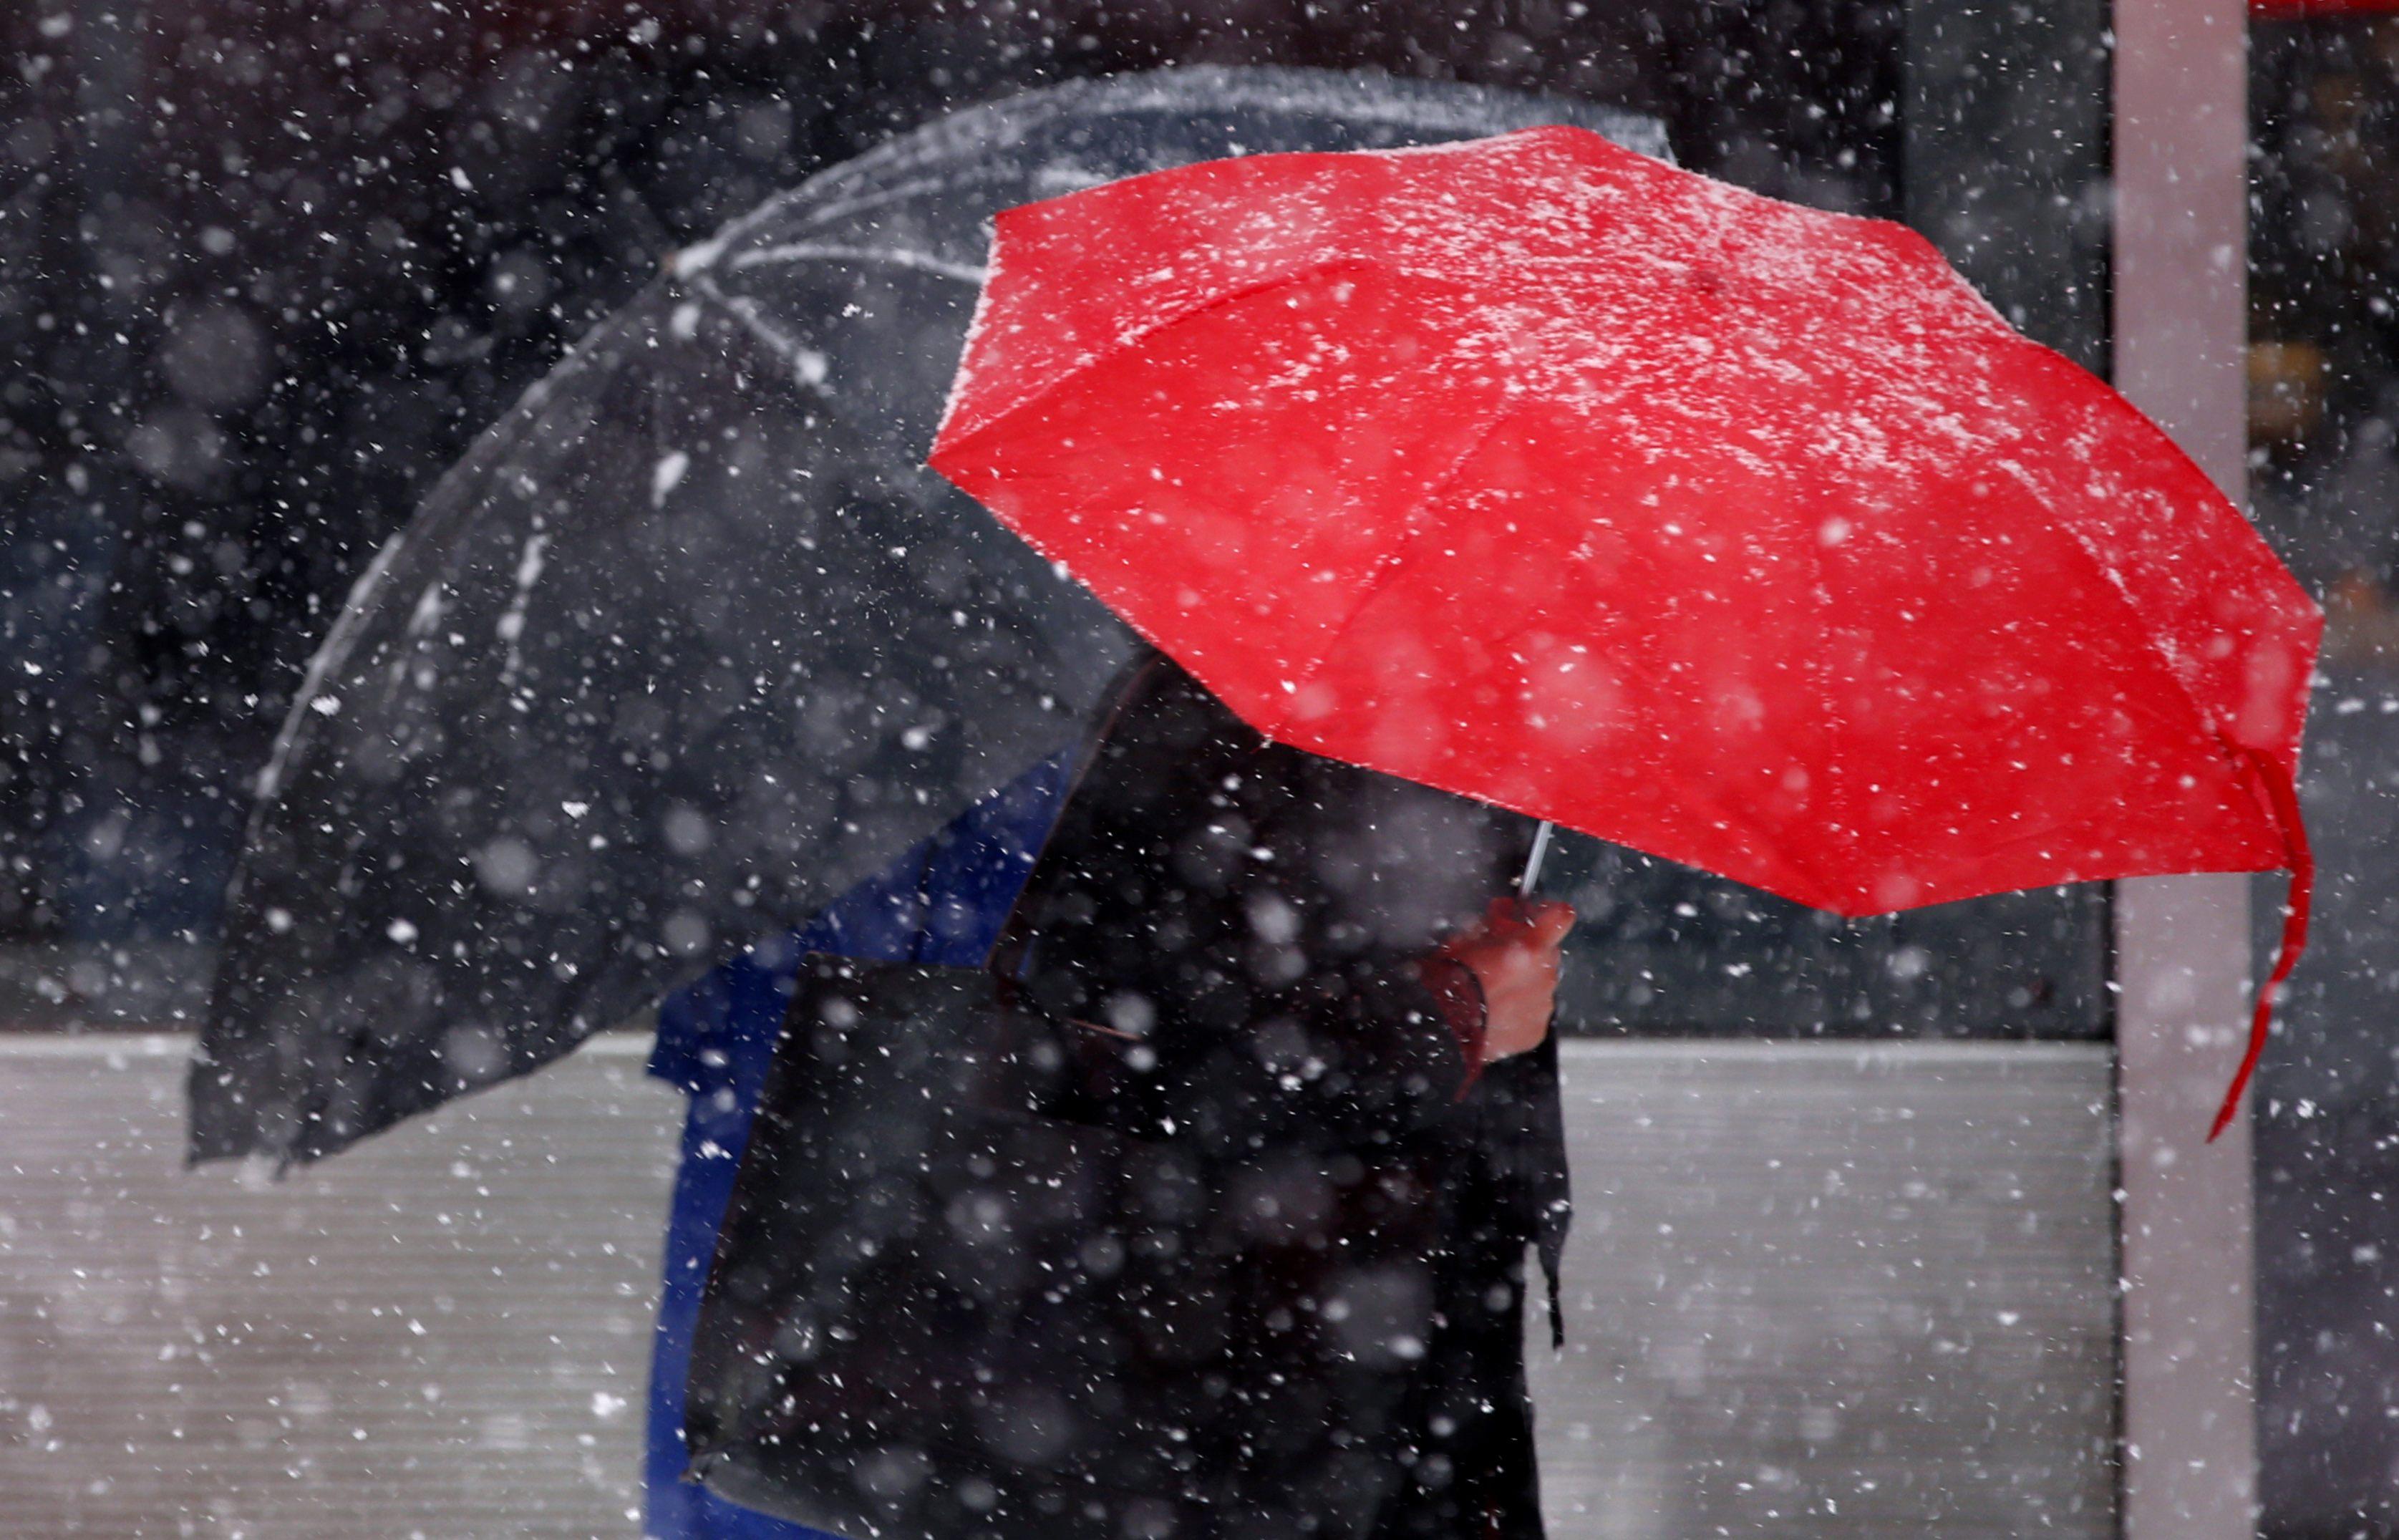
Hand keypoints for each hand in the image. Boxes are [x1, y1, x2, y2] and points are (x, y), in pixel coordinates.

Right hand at [1438, 898, 1575, 1061]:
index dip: (1548, 912)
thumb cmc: (1449, 982)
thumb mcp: (1463, 938)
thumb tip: (1503, 913)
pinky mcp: (1536, 1030)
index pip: (1562, 916)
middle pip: (1549, 951)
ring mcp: (1543, 1005)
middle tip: (1500, 955)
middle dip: (1529, 950)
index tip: (1533, 916)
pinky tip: (1495, 1011)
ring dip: (1523, 980)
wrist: (1444, 1029)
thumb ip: (1491, 922)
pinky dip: (1519, 1008)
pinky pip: (1533, 1011)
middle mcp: (1544, 976)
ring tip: (1491, 990)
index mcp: (1529, 948)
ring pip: (1541, 983)